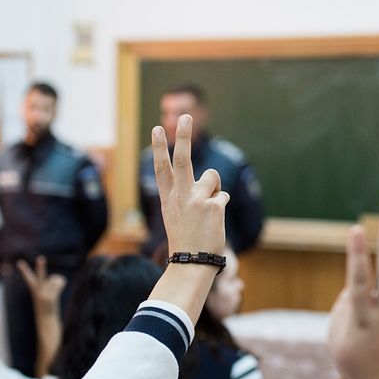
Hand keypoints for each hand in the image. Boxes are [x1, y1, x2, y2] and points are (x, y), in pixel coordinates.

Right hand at [17, 256, 66, 311]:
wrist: (46, 321)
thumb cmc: (46, 306)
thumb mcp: (48, 294)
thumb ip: (53, 283)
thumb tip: (60, 278)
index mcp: (34, 289)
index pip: (29, 277)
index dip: (24, 270)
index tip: (20, 262)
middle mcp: (38, 291)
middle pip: (40, 276)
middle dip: (40, 267)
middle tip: (41, 258)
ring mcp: (44, 294)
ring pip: (54, 279)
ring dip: (56, 282)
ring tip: (54, 291)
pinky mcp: (50, 298)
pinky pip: (59, 283)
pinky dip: (62, 283)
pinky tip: (60, 290)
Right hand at [152, 114, 228, 254]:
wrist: (191, 262)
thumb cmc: (185, 239)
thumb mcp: (176, 215)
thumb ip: (186, 195)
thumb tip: (211, 180)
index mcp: (168, 198)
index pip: (161, 168)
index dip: (158, 148)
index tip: (156, 129)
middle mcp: (180, 196)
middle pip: (182, 159)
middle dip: (183, 136)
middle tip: (187, 116)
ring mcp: (196, 200)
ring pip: (212, 177)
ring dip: (213, 189)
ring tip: (206, 211)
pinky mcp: (213, 206)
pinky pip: (222, 196)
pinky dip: (219, 207)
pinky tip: (213, 222)